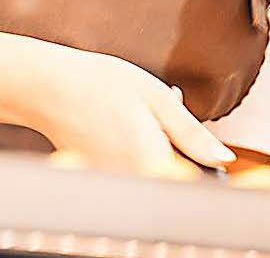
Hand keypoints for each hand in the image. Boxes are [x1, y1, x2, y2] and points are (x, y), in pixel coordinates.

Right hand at [26, 48, 236, 173]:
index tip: (202, 152)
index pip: (196, 183)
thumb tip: (223, 159)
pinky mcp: (102, 182)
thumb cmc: (96, 85)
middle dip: (179, 154)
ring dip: (156, 154)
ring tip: (138, 122)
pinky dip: (135, 155)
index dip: (203, 166)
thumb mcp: (156, 97)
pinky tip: (123, 129)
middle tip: (161, 122)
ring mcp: (115, 185)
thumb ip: (193, 133)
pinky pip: (132, 174)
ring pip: (152, 176)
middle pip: (174, 180)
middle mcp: (133, 183)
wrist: (46, 87)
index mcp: (153, 164)